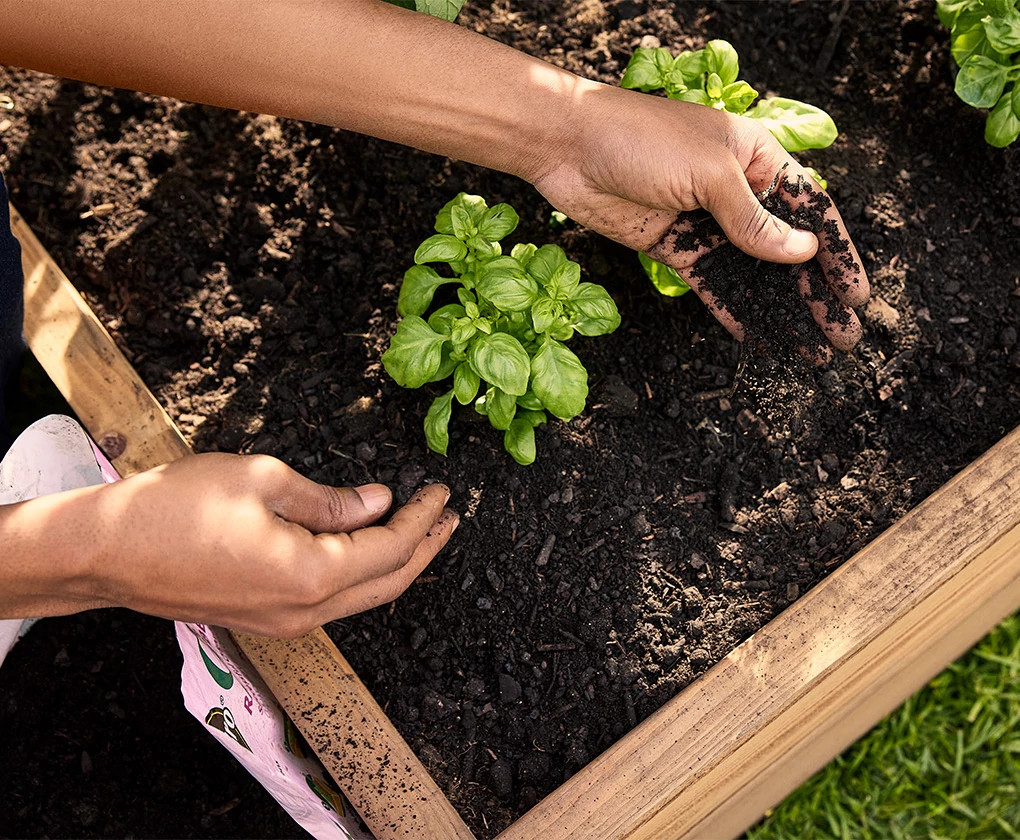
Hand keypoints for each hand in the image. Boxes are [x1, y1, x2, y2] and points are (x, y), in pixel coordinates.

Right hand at [75, 454, 457, 636]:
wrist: (105, 553)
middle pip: (387, 584)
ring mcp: (283, 622)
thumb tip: (376, 503)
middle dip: (425, 549)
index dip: (422, 519)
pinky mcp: (264, 618)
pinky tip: (365, 548)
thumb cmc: (173, 509)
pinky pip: (330, 600)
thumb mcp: (262, 481)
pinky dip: (360, 573)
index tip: (442, 492)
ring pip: (361, 596)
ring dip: (395, 562)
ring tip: (421, 530)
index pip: (389, 550)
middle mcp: (304, 612)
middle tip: (450, 519)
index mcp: (310, 576)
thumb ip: (329, 499)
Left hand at [533, 85, 869, 356]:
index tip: (856, 295)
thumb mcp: (709, 174)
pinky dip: (733, 309)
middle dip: (815, 295)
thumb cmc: (642, 140)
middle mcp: (735, 192)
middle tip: (842, 337)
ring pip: (751, 273)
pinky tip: (757, 337)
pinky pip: (711, 284)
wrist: (570, 147)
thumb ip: (752, 219)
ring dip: (780, 309)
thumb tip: (802, 252)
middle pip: (785, 250)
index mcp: (756, 159)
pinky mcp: (673, 247)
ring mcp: (704, 223)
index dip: (835, 254)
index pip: (810, 211)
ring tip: (809, 349)